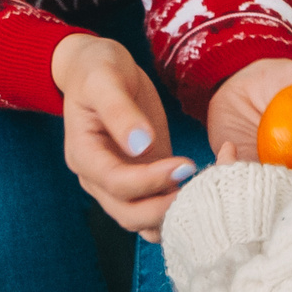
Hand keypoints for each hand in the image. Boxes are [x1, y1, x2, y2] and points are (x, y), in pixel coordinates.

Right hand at [55, 33, 191, 241]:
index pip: (116, 183)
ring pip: (144, 222)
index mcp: (84, 155)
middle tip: (201, 185)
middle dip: (165, 207)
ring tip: (207, 187)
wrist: (97, 69)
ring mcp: (121, 184)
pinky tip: (206, 184)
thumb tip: (141, 144)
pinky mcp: (143, 181)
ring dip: (175, 214)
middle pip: (128, 215)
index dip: (151, 180)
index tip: (185, 163)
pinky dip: (181, 207)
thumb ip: (120, 112)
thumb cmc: (97, 69)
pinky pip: (159, 208)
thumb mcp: (105, 80)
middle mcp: (98, 178)